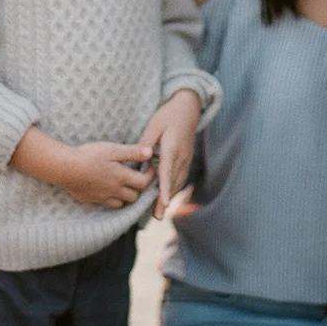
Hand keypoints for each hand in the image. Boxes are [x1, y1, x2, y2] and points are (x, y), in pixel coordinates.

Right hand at [62, 142, 154, 207]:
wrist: (66, 168)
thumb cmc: (89, 155)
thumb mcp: (112, 149)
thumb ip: (132, 152)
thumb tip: (150, 152)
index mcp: (122, 177)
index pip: (143, 182)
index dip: (150, 176)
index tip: (150, 169)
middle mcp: (115, 190)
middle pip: (134, 196)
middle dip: (139, 188)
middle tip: (138, 177)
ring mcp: (103, 197)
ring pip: (122, 203)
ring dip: (126, 196)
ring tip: (125, 185)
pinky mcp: (92, 200)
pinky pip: (107, 204)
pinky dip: (113, 200)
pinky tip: (108, 190)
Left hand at [139, 89, 200, 219]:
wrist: (188, 109)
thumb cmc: (168, 115)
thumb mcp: (153, 126)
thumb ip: (145, 144)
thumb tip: (138, 162)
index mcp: (171, 147)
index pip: (166, 172)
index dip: (165, 189)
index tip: (163, 203)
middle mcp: (181, 156)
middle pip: (172, 182)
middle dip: (165, 200)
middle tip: (157, 216)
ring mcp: (186, 159)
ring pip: (178, 182)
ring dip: (169, 197)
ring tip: (159, 212)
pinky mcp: (187, 160)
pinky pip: (180, 178)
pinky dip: (173, 188)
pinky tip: (165, 197)